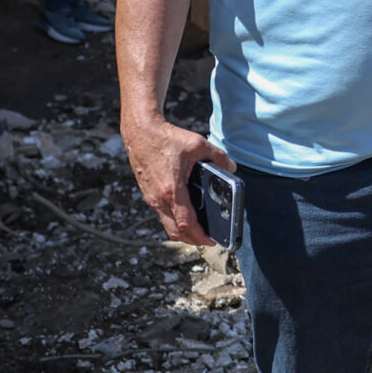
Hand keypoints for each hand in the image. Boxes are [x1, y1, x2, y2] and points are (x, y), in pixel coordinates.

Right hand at [124, 115, 234, 246]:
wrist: (139, 131)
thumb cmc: (166, 137)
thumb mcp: (197, 144)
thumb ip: (218, 156)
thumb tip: (232, 168)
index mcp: (172, 190)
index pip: (186, 223)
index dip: (200, 236)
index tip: (212, 241)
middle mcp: (159, 198)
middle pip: (175, 231)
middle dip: (193, 239)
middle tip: (208, 240)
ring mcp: (151, 198)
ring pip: (167, 225)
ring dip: (182, 232)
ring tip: (198, 231)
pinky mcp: (148, 194)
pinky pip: (162, 215)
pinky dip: (174, 221)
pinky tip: (185, 215)